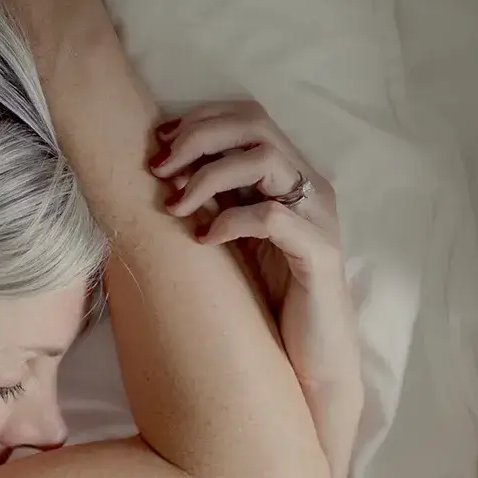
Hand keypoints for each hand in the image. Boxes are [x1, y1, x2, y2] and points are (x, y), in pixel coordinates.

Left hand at [151, 100, 363, 447]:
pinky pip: (271, 217)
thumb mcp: (237, 242)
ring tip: (175, 206)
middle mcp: (310, 187)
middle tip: (159, 169)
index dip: (200, 120)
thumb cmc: (271, 302)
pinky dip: (229, 221)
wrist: (313, 359)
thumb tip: (163, 177)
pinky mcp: (318, 253)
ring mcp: (318, 216)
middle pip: (255, 124)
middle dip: (197, 138)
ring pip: (264, 159)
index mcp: (291, 178)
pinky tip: (202, 240)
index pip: (249, 117)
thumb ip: (217, 204)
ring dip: (208, 176)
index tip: (158, 143)